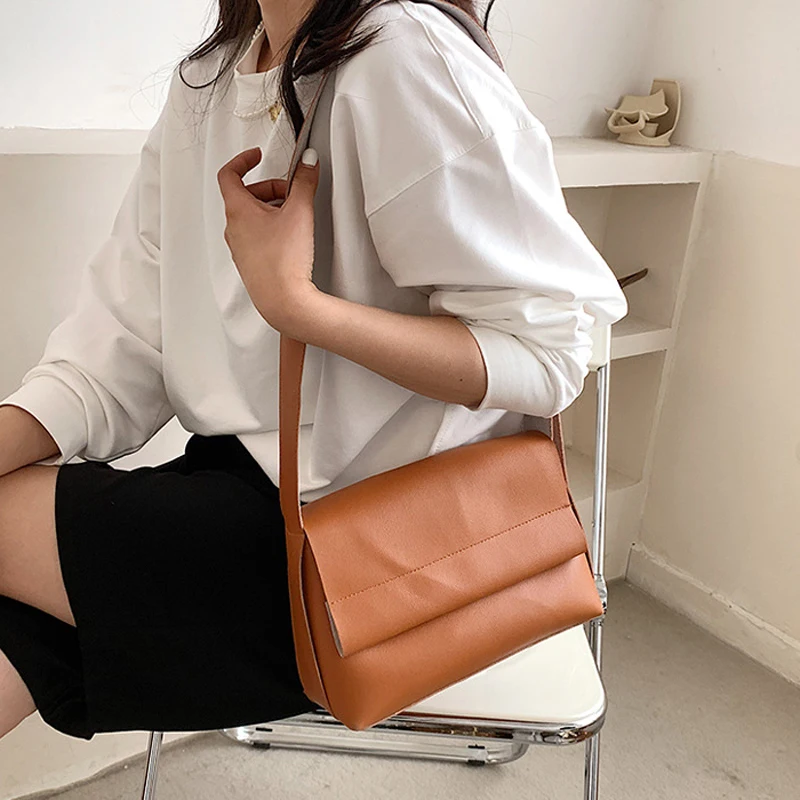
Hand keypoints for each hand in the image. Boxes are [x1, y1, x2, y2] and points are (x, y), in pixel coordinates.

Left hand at [217, 146, 321, 335]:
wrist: (284, 301)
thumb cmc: (284, 262)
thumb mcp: (300, 212)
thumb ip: (304, 182)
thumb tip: (307, 162)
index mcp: (237, 210)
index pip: (230, 174)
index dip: (243, 160)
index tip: (257, 155)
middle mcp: (233, 228)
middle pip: (247, 195)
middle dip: (271, 188)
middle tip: (293, 192)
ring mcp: (240, 247)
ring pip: (252, 217)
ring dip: (272, 209)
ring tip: (296, 217)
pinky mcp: (250, 263)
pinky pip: (257, 236)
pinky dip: (271, 228)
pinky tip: (291, 238)